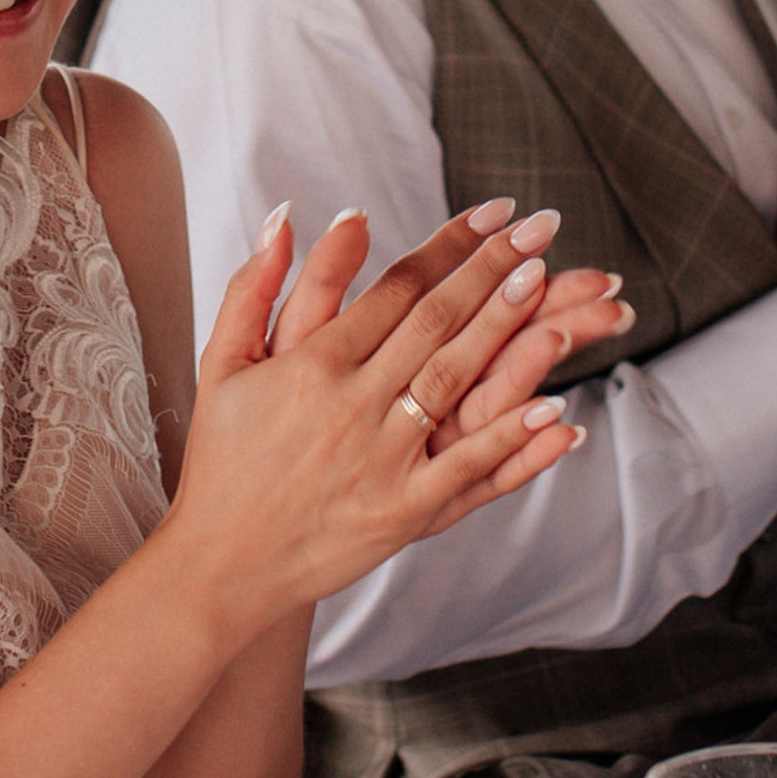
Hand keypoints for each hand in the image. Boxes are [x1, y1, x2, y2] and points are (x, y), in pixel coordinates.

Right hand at [167, 207, 590, 637]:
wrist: (221, 564)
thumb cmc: (223, 460)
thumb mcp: (223, 364)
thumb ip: (255, 286)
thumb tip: (286, 215)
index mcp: (312, 363)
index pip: (397, 288)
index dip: (451, 245)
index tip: (494, 214)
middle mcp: (351, 403)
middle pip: (436, 322)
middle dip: (493, 269)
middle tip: (540, 229)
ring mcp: (381, 458)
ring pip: (456, 380)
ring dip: (506, 329)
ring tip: (548, 282)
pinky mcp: (402, 511)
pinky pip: (467, 467)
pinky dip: (511, 437)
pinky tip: (555, 407)